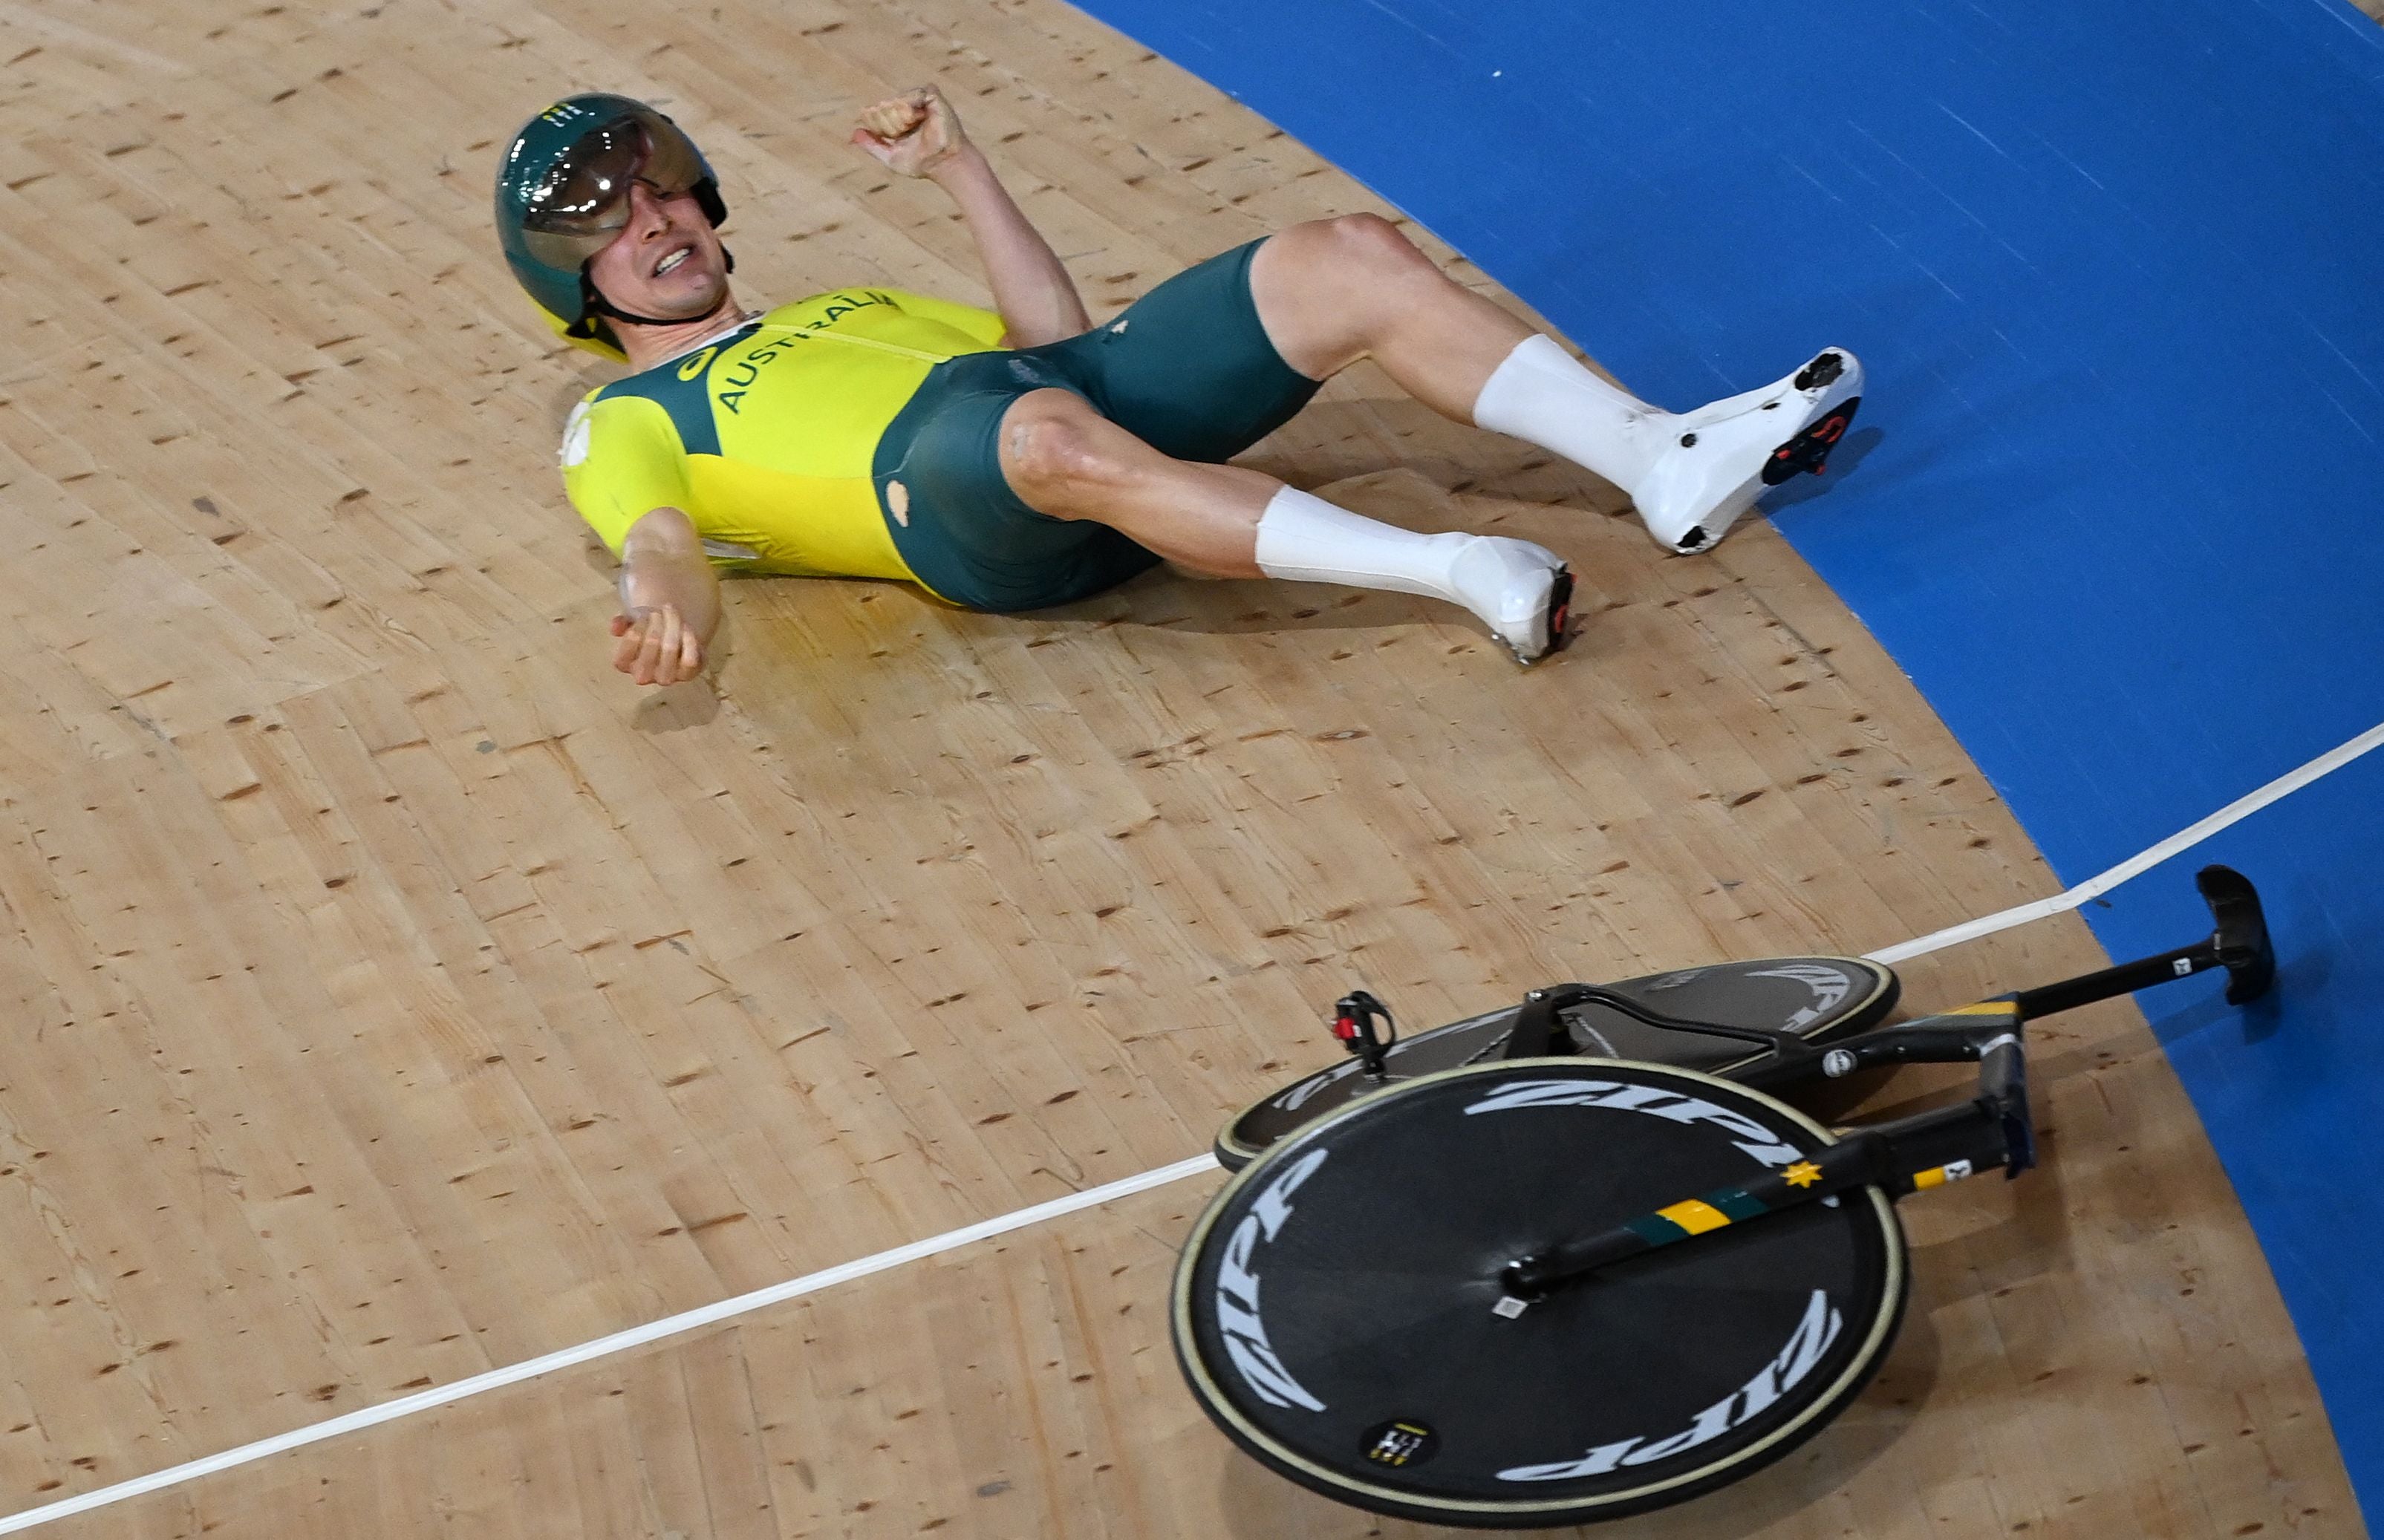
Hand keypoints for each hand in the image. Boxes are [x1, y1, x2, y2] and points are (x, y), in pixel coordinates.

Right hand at [610, 604, 704, 684]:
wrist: (674, 637)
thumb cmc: (648, 630)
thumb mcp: (632, 621)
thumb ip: (622, 622)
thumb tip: (616, 627)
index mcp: (623, 663)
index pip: (630, 640)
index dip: (641, 622)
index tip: (646, 614)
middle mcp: (642, 675)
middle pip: (652, 641)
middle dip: (658, 620)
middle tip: (662, 610)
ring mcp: (664, 678)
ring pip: (670, 649)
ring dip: (673, 625)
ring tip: (673, 614)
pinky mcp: (686, 675)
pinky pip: (689, 660)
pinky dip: (689, 640)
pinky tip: (686, 628)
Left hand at [850, 86, 968, 177]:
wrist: (943, 164)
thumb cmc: (921, 163)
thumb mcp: (890, 157)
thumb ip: (872, 145)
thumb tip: (854, 133)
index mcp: (897, 121)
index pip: (875, 112)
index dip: (877, 123)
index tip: (891, 137)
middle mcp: (908, 109)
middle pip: (883, 105)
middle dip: (888, 122)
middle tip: (903, 133)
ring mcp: (920, 102)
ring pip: (896, 99)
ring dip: (899, 116)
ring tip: (912, 127)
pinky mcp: (933, 97)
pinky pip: (914, 93)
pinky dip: (912, 106)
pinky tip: (918, 118)